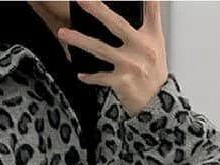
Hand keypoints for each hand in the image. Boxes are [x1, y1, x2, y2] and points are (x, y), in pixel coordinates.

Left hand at [57, 0, 168, 116]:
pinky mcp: (122, 82)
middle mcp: (141, 48)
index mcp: (150, 35)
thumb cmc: (152, 69)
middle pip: (117, 24)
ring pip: (100, 49)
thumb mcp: (156, 41)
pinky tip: (80, 74)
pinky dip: (90, 77)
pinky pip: (100, 77)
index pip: (151, 9)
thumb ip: (151, 16)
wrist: (156, 100)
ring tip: (63, 33)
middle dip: (97, 10)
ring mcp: (130, 65)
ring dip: (80, 41)